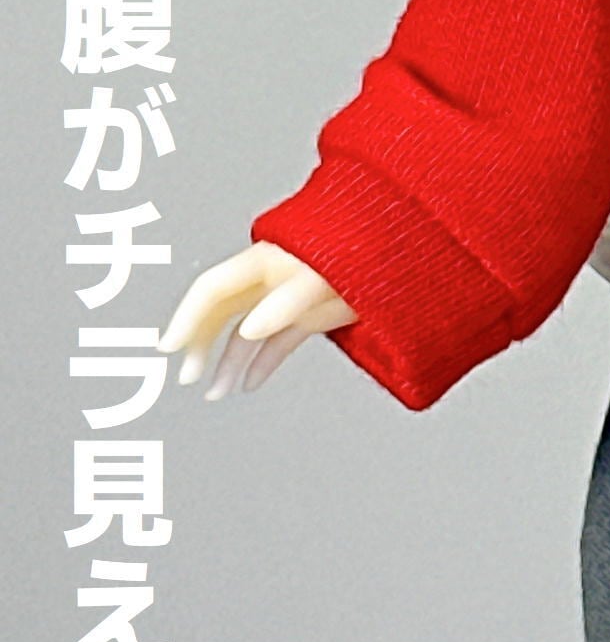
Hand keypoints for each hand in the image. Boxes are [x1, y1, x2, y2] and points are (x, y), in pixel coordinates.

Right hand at [157, 243, 357, 398]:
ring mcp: (291, 298)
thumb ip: (288, 300)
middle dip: (201, 342)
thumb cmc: (367, 248)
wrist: (408, 255)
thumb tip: (251, 328)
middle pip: (222, 311)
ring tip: (217, 392)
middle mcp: (273, 278)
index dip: (188, 315)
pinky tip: (248, 384)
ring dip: (229, 362)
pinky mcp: (313, 317)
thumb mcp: (325, 274)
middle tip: (188, 376)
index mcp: (267, 259)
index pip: (214, 288)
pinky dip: (263, 363)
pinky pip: (278, 343)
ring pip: (247, 332)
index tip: (170, 346)